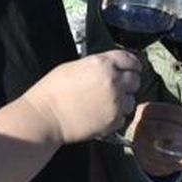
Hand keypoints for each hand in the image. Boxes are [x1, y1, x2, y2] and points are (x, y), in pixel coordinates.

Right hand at [22, 50, 141, 143]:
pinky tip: (100, 114)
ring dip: (123, 101)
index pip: (130, 60)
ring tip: (106, 103)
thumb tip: (110, 68)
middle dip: (128, 82)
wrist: (46, 116)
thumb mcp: (74, 66)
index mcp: (103, 64)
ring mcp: (116, 103)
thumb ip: (97, 66)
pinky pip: (123, 117)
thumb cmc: (53, 90)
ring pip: (132, 100)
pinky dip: (115, 116)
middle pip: (135, 80)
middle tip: (117, 87)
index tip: (133, 68)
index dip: (132, 64)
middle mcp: (114, 82)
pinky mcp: (114, 121)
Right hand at [127, 102, 181, 175]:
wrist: (140, 145)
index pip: (166, 112)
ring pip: (168, 151)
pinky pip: (171, 165)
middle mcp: (140, 129)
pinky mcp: (150, 164)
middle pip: (164, 130)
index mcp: (145, 112)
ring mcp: (143, 148)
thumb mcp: (168, 115)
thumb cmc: (159, 124)